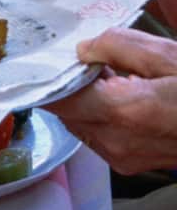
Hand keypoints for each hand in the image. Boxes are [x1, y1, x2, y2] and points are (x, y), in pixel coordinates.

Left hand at [51, 27, 176, 172]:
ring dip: (84, 101)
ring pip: (80, 125)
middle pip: (65, 112)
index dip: (47, 77)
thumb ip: (120, 46)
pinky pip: (98, 137)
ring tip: (109, 75)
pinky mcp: (130, 163)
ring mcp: (123, 157)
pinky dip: (100, 115)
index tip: (45, 57)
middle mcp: (115, 141)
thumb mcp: (169, 56)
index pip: (58, 98)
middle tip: (86, 59)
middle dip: (69, 85)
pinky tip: (122, 95)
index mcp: (122, 111)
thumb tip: (84, 47)